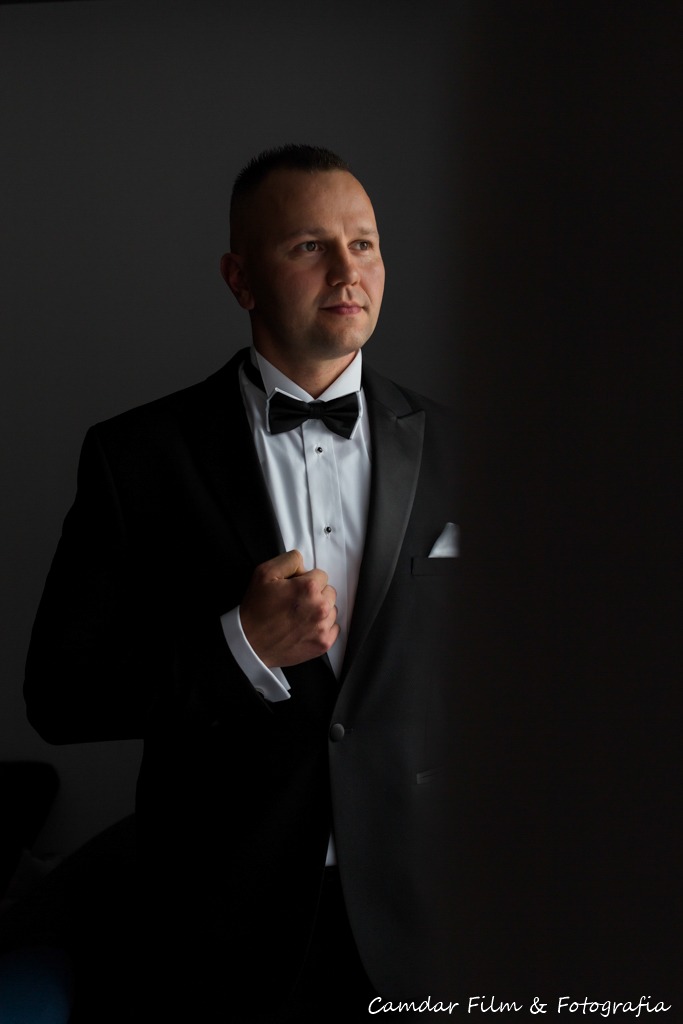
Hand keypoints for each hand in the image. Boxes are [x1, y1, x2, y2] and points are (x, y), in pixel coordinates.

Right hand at [240, 550, 338, 667]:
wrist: (250, 644)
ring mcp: (323, 627)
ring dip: (319, 610)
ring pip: (332, 610)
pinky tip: (306, 628)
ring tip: (299, 616)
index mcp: (308, 588)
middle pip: (329, 592)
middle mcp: (320, 607)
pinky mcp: (323, 643)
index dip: (305, 580)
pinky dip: (323, 627)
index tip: (293, 589)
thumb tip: (304, 565)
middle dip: (315, 594)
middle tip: (295, 603)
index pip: (321, 575)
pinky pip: (334, 628)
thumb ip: (290, 560)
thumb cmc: (256, 610)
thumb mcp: (264, 573)